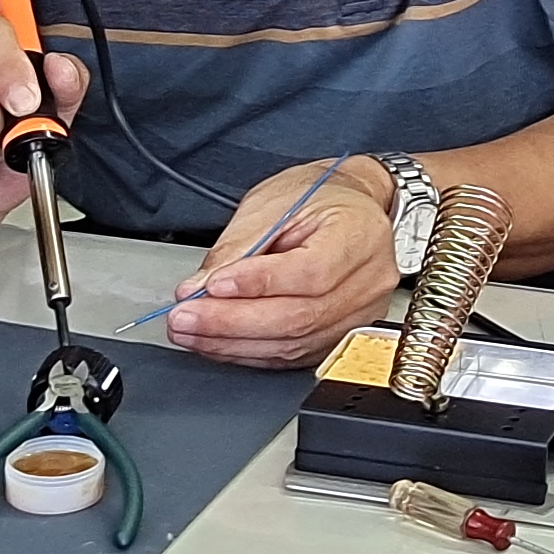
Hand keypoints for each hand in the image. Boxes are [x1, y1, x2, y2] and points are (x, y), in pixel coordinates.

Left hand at [165, 156, 403, 365]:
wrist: (353, 207)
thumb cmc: (321, 196)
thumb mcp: (275, 202)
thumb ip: (238, 246)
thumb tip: (200, 288)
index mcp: (359, 235)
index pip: (310, 272)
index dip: (258, 285)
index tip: (212, 286)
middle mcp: (368, 281)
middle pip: (299, 317)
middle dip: (232, 322)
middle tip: (185, 317)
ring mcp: (359, 315)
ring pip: (293, 344)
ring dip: (233, 343)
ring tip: (191, 332)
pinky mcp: (340, 336)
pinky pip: (292, 356)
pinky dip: (249, 353)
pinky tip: (218, 344)